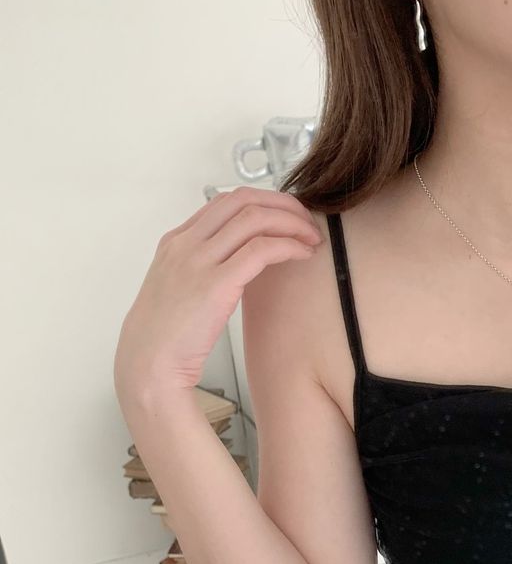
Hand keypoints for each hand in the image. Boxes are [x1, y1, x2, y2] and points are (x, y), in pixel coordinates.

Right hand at [114, 189, 323, 399]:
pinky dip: (289, 246)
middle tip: (306, 220)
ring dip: (291, 223)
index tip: (286, 216)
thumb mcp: (179, 289)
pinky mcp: (215, 284)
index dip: (263, 202)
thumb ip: (203, 269)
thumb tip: (238, 265)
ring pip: (254, 218)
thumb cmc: (166, 337)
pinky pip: (261, 250)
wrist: (148, 364)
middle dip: (282, 204)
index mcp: (176, 241)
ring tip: (311, 238)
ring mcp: (198, 261)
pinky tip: (303, 254)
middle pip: (242, 200)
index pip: (225, 201)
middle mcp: (186, 243)